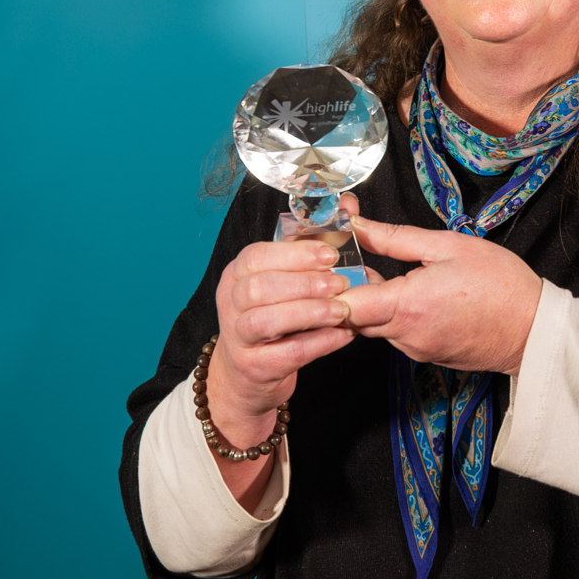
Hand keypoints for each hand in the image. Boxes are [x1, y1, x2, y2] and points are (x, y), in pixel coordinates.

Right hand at [207, 194, 365, 448]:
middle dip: (302, 283)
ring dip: (307, 313)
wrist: (250, 374)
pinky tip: (342, 336)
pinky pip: (284, 354)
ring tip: (341, 311)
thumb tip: (348, 204)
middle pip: (257, 288)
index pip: (256, 256)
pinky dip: (316, 344)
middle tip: (339, 284)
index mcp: (238, 273)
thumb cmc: (276, 316)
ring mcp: (237, 337)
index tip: (330, 255)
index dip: (294, 254)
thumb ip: (316, 241)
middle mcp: (230, 302)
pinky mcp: (252, 368)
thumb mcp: (289, 277)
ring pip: (264, 321)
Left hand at [339, 216, 541, 374]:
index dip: (331, 283)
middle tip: (358, 259)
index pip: (343, 304)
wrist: (534, 329)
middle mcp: (405, 335)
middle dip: (349, 290)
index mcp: (407, 305)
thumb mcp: (447, 245)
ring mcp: (415, 350)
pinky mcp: (425, 356)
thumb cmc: (500, 284)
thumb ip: (395, 237)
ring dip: (374, 302)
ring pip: (374, 326)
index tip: (334, 261)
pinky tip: (415, 296)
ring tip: (392, 274)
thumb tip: (358, 226)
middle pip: (353, 317)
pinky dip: (395, 316)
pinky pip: (396, 335)